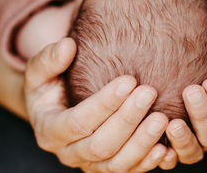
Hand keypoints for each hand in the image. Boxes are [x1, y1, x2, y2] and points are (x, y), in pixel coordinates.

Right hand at [24, 38, 168, 171]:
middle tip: (150, 93)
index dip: (105, 103)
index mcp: (50, 131)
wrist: (57, 110)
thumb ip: (49, 60)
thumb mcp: (40, 72)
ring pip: (118, 164)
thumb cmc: (51, 87)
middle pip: (101, 145)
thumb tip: (67, 46)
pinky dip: (149, 162)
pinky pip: (130, 172)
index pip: (78, 122)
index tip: (130, 80)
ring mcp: (91, 164)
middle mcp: (70, 153)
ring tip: (163, 119)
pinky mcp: (109, 167)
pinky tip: (167, 148)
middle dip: (128, 120)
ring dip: (142, 142)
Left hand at [161, 46, 206, 164]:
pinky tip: (158, 147)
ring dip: (183, 139)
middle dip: (202, 114)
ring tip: (172, 124)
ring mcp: (196, 147)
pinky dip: (165, 157)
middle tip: (190, 92)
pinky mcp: (176, 153)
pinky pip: (171, 160)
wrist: (197, 95)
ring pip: (193, 152)